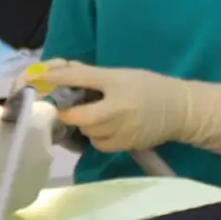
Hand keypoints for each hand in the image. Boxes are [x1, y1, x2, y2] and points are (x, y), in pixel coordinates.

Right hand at [0, 103, 54, 219]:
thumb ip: (6, 119)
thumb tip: (10, 122)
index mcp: (38, 129)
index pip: (48, 112)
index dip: (34, 112)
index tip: (19, 117)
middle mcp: (47, 152)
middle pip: (42, 140)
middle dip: (29, 138)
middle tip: (5, 141)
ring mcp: (42, 178)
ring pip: (37, 162)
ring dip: (24, 160)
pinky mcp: (32, 198)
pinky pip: (28, 181)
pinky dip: (18, 179)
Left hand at [39, 60, 220, 155]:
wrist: (178, 110)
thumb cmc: (148, 86)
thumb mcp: (120, 75)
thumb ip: (90, 76)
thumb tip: (60, 73)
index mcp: (116, 86)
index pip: (81, 79)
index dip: (59, 78)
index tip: (42, 78)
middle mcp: (116, 111)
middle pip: (78, 115)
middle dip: (71, 110)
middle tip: (72, 104)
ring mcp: (119, 131)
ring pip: (86, 130)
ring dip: (84, 122)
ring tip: (96, 112)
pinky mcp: (122, 146)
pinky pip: (97, 142)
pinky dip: (96, 135)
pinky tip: (106, 126)